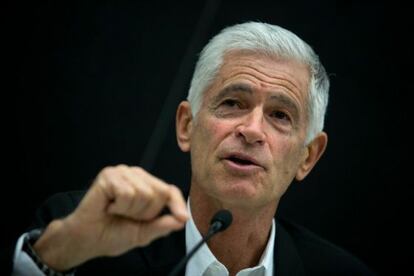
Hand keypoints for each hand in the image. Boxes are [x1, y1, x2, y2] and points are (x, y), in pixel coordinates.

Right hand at [33, 165, 187, 270]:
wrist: (87, 239)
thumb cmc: (112, 233)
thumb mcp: (144, 233)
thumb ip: (163, 225)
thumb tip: (181, 220)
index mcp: (147, 187)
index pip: (169, 191)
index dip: (177, 204)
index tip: (183, 217)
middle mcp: (136, 176)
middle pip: (159, 193)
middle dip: (145, 213)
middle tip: (127, 216)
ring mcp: (123, 173)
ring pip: (144, 193)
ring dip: (130, 211)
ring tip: (117, 211)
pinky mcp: (109, 175)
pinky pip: (127, 193)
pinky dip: (119, 206)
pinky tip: (109, 207)